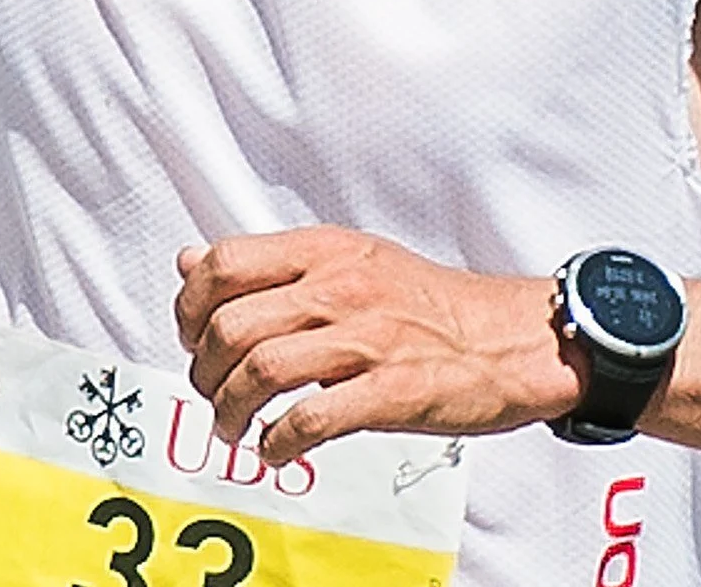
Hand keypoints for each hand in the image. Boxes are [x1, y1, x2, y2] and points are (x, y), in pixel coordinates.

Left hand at [173, 228, 578, 464]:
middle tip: (211, 394)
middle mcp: (341, 287)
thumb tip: (190, 261)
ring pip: (260, 372)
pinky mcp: (390, 390)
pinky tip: (275, 450)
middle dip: (204, 371)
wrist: (511, 337)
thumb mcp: (348, 261)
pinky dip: (277, 443)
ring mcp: (367, 338)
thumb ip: (269, 265)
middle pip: (231, 325)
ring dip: (230, 411)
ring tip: (233, 429)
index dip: (189, 307)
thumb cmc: (430, 305)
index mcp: (326, 251)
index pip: (225, 264)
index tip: (191, 337)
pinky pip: (309, 419)